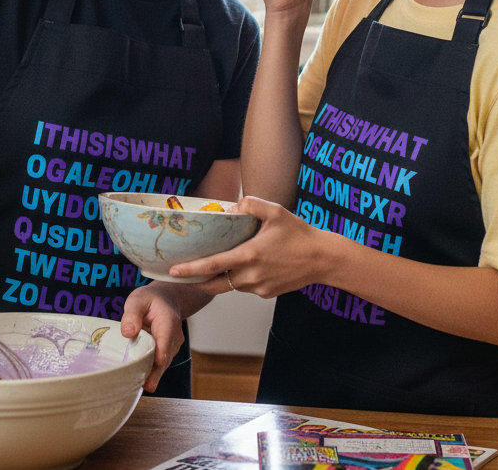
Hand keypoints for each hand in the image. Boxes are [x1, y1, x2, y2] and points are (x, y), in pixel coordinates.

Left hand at [120, 283, 186, 392]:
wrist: (167, 298)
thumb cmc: (151, 299)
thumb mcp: (138, 300)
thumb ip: (132, 314)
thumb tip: (128, 332)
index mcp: (168, 323)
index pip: (164, 348)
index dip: (156, 366)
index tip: (148, 383)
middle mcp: (174, 337)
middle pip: (163, 361)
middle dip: (151, 376)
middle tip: (137, 390)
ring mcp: (173, 346)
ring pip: (162, 365)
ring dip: (150, 374)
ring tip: (134, 384)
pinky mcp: (168, 352)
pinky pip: (160, 364)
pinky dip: (150, 370)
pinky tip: (138, 377)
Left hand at [169, 196, 323, 298]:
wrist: (323, 259)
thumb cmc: (299, 233)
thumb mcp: (275, 210)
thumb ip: (250, 204)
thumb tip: (230, 210)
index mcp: (250, 255)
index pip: (213, 265)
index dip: (191, 269)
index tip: (174, 270)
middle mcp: (251, 276)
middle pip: (214, 284)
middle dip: (195, 281)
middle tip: (181, 274)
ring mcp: (259, 288)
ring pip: (230, 284)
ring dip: (221, 276)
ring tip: (218, 261)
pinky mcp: (266, 294)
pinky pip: (245, 286)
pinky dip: (240, 277)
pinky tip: (249, 264)